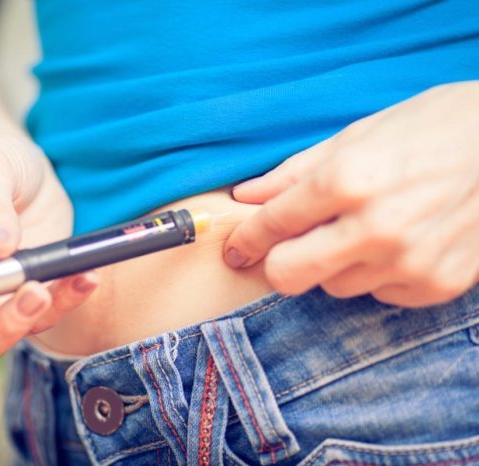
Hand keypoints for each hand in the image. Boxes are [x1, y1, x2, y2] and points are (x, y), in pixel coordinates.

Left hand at [224, 82, 478, 306]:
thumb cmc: (432, 127)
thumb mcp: (356, 135)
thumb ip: (294, 172)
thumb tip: (246, 196)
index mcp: (348, 180)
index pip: (272, 226)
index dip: (246, 239)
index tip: (237, 249)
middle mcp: (375, 228)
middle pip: (289, 276)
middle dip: (278, 263)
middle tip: (285, 248)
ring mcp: (409, 262)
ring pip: (334, 287)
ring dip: (334, 264)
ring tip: (364, 228)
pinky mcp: (437, 285)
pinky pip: (378, 293)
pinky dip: (376, 273)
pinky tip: (398, 242)